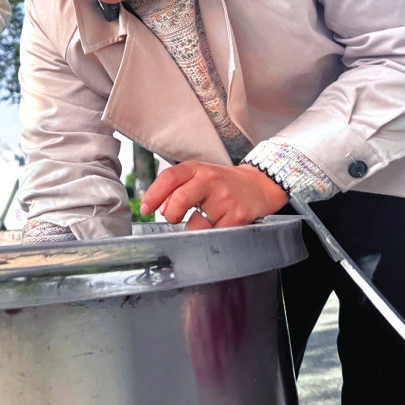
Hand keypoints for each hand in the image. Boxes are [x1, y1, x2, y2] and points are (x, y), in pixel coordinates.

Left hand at [140, 161, 288, 229]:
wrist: (259, 185)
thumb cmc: (223, 183)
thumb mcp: (199, 176)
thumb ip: (178, 188)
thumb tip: (159, 209)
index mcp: (197, 169)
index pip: (169, 178)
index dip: (153, 195)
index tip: (145, 208)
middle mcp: (210, 180)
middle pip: (179, 200)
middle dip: (171, 215)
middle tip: (173, 218)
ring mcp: (225, 199)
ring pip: (195, 224)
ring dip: (191, 228)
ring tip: (201, 220)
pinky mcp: (237, 216)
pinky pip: (213, 234)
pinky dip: (209, 234)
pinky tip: (216, 225)